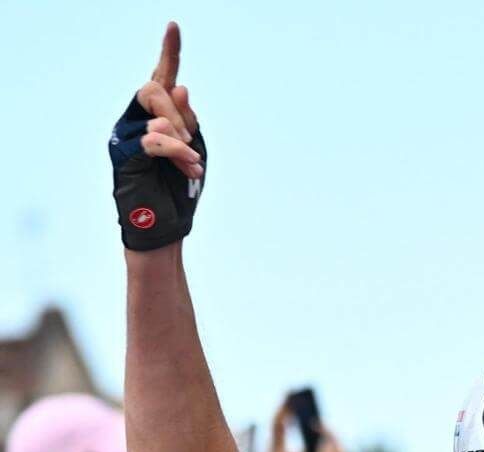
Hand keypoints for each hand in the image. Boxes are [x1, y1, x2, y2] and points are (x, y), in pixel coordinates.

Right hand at [110, 24, 205, 249]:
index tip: (174, 26)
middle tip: (192, 145)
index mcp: (156, 117)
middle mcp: (135, 119)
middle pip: (154, 88)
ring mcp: (125, 134)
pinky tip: (190, 167)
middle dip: (180, 113)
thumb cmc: (178, 190)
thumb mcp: (193, 150)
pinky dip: (176, 151)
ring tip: (193, 164)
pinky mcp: (122, 153)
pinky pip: (152, 138)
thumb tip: (180, 87)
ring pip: (154, 112)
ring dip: (181, 138)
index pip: (161, 77)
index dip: (169, 51)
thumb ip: (187, 121)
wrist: (165, 226)